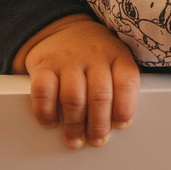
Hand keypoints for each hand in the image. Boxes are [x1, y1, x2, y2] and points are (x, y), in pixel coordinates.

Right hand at [13, 15, 140, 148]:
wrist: (62, 28)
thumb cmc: (94, 54)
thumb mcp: (114, 60)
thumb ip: (118, 87)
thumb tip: (116, 127)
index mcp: (117, 55)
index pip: (127, 82)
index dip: (125, 108)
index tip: (121, 125)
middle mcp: (94, 55)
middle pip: (99, 96)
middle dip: (98, 126)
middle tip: (96, 141)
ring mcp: (67, 59)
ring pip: (73, 99)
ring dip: (74, 126)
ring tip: (74, 139)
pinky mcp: (43, 65)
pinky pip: (43, 93)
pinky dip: (46, 113)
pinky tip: (51, 122)